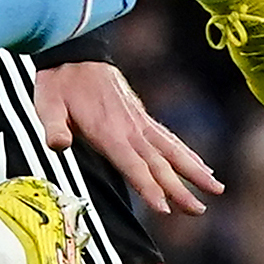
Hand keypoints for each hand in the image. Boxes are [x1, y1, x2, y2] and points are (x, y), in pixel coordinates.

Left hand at [28, 60, 222, 216]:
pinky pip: (170, 139)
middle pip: (159, 164)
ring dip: (194, 171)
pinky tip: (203, 166)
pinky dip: (188, 153)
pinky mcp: (142, 117)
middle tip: (199, 210)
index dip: (149, 188)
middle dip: (180, 189)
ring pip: (172, 151)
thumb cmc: (59, 82)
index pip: (133, 165)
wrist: (75, 53)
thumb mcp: (47, 104)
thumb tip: (58, 144)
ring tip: (216, 189)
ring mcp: (139, 122)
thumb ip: (53, 126)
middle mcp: (130, 128)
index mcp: (108, 131)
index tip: (166, 210)